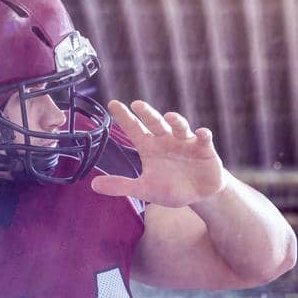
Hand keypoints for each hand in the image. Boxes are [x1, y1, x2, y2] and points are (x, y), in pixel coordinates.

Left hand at [90, 100, 225, 207]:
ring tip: (169, 117)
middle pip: (155, 123)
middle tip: (137, 105)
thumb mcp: (145, 189)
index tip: (112, 103)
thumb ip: (121, 185)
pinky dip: (203, 135)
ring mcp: (185, 142)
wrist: (199, 193)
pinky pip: (204, 138)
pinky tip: (201, 133)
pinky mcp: (204, 149)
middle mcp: (166, 140)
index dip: (124, 117)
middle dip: (147, 113)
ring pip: (180, 127)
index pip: (134, 129)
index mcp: (150, 147)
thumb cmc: (171, 188)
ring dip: (176, 121)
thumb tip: (93, 185)